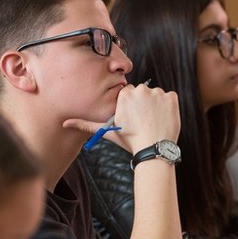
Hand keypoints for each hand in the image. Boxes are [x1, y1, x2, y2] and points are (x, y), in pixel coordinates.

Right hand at [62, 82, 179, 153]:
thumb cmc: (130, 141)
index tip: (132, 117)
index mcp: (125, 94)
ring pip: (156, 95)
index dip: (130, 106)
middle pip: (142, 93)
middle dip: (142, 104)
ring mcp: (158, 93)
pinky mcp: (172, 97)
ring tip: (153, 121)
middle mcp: (141, 89)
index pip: (128, 94)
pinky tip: (163, 119)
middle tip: (143, 121)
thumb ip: (86, 124)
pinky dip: (168, 107)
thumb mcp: (107, 132)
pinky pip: (170, 98)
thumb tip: (65, 123)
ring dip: (155, 105)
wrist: (154, 149)